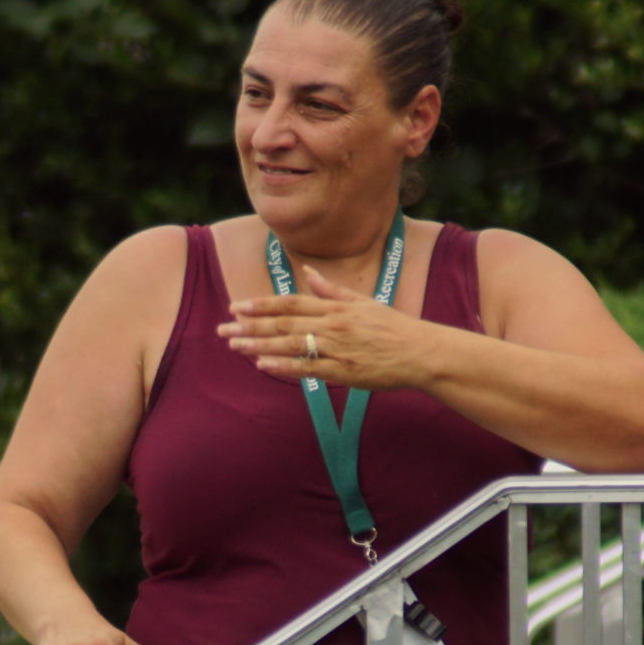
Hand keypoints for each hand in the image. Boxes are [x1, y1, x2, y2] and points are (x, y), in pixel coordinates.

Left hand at [219, 265, 431, 390]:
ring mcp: (337, 349)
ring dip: (260, 345)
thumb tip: (309, 272)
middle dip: (251, 326)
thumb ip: (331, 290)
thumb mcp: (363, 302)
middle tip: (223, 328)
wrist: (420, 352)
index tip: (238, 306)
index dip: (262, 305)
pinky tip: (263, 365)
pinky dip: (285, 366)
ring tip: (235, 345)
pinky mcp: (344, 372)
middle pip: (284, 324)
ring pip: (291, 345)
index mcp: (335, 308)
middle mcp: (333, 325)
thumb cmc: (392, 327)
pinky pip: (308, 369)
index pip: (291, 304)